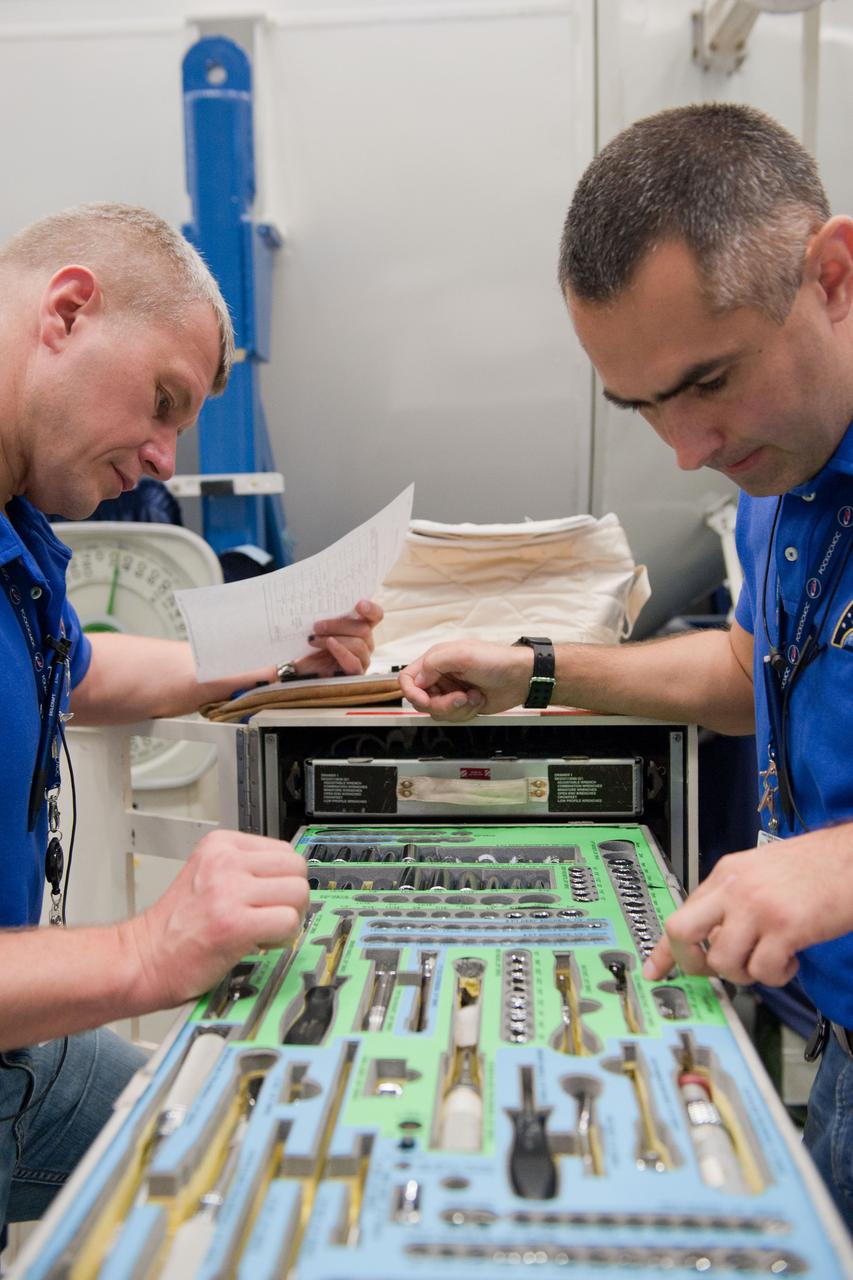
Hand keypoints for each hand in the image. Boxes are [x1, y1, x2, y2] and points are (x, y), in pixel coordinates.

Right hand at [123, 831, 308, 1009]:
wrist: (144, 958)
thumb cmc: (175, 926)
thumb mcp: (207, 874)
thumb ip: (245, 868)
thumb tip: (288, 877)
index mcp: (220, 844)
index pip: (283, 850)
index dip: (282, 879)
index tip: (267, 897)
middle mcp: (225, 861)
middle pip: (296, 867)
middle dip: (292, 896)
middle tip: (271, 915)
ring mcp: (229, 890)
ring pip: (298, 893)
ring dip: (290, 918)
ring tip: (264, 930)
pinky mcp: (234, 923)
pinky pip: (288, 921)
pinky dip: (283, 937)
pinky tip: (261, 943)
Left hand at [293, 599, 382, 676]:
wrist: (304, 673)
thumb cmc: (313, 650)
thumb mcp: (317, 632)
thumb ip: (323, 619)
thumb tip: (318, 602)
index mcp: (361, 628)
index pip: (375, 615)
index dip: (371, 609)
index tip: (359, 604)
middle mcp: (366, 643)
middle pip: (363, 628)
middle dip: (338, 625)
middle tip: (317, 625)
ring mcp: (363, 659)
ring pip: (359, 644)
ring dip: (335, 638)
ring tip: (314, 639)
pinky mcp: (356, 674)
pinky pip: (353, 661)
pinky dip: (341, 651)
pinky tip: (329, 644)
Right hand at [399, 640, 532, 719]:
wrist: (521, 678)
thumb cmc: (497, 661)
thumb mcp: (463, 655)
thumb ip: (434, 664)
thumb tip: (417, 681)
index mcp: (436, 660)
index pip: (408, 678)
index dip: (412, 692)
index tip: (425, 699)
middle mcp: (440, 676)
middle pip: (421, 700)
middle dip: (441, 704)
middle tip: (460, 697)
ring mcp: (451, 691)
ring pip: (437, 712)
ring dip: (457, 709)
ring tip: (473, 696)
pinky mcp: (462, 705)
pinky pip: (452, 717)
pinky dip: (466, 712)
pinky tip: (478, 699)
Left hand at [642, 829, 852, 986]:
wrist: (852, 859)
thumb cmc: (813, 867)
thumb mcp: (759, 872)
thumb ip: (733, 900)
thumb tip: (714, 938)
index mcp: (726, 874)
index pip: (681, 913)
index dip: (664, 950)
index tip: (653, 971)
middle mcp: (735, 889)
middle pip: (683, 933)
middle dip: (693, 963)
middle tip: (717, 970)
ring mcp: (758, 908)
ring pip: (724, 961)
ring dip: (746, 973)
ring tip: (769, 961)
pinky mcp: (786, 927)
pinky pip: (764, 970)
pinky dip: (777, 975)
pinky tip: (791, 959)